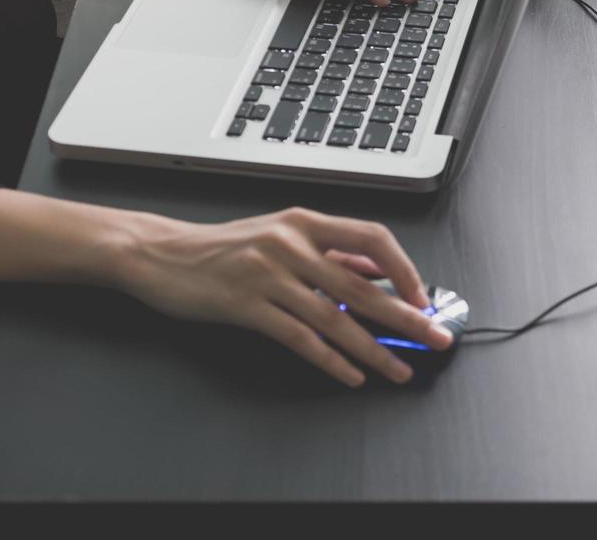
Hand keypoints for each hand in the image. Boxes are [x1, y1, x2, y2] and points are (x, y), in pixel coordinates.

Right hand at [114, 207, 453, 386]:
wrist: (161, 254)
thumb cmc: (223, 247)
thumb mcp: (281, 234)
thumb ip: (330, 249)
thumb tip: (379, 265)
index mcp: (304, 222)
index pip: (372, 238)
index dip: (404, 269)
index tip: (423, 296)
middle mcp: (291, 244)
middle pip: (362, 285)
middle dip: (405, 316)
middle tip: (435, 337)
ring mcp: (268, 274)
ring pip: (335, 318)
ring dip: (373, 349)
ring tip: (399, 370)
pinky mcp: (246, 305)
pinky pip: (299, 338)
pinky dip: (330, 360)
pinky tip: (351, 376)